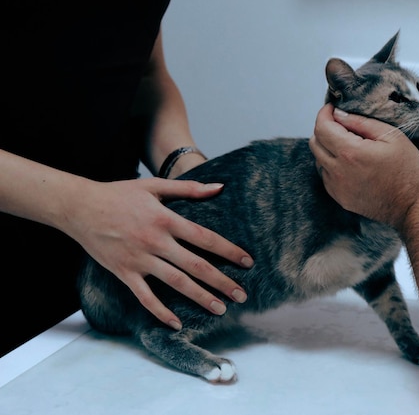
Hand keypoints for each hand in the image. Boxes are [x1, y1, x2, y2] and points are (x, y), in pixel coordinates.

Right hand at [62, 177, 252, 329]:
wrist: (79, 207)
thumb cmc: (119, 194)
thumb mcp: (155, 186)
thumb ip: (189, 188)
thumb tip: (220, 187)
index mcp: (166, 219)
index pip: (204, 238)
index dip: (228, 250)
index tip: (247, 262)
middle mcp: (155, 241)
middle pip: (195, 265)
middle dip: (221, 281)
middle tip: (242, 295)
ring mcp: (139, 259)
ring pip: (175, 282)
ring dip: (199, 297)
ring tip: (220, 309)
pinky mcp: (124, 273)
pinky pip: (145, 297)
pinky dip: (160, 312)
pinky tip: (176, 324)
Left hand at [309, 103, 418, 229]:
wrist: (414, 206)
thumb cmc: (409, 170)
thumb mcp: (392, 137)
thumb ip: (362, 122)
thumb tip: (339, 114)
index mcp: (350, 152)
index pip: (322, 127)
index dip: (325, 113)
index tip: (333, 109)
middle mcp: (338, 171)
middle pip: (315, 143)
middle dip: (324, 129)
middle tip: (341, 125)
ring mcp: (337, 188)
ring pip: (318, 160)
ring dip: (328, 149)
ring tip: (348, 145)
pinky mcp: (340, 199)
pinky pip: (326, 177)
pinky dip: (332, 166)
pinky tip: (351, 164)